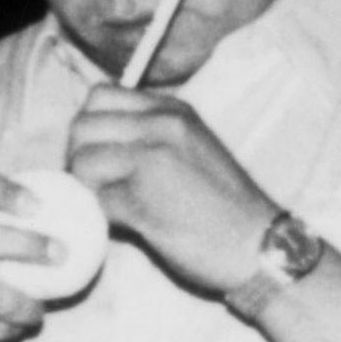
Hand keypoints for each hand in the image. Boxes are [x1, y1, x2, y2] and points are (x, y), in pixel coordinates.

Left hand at [66, 88, 275, 297]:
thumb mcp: (192, 147)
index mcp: (172, 110)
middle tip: (97, 186)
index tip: (103, 156)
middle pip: (81, 127)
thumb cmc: (226, 205)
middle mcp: (161, 127)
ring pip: (82, 163)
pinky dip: (100, 218)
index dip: (90, 128)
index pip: (99, 96)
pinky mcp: (142, 202)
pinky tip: (122, 226)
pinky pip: (95, 203)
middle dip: (79, 158)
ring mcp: (151, 162)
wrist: (260, 245)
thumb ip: (150, 136)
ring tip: (111, 208)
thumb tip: (98, 144)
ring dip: (87, 190)